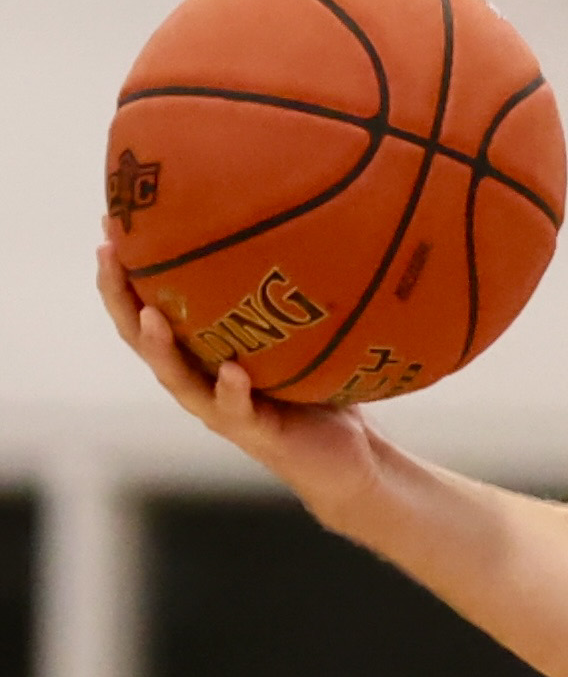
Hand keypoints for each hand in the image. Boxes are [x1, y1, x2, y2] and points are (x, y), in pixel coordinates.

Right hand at [97, 240, 387, 531]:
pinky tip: (233, 371)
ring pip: (178, 379)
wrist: (349, 457)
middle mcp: (201, 381)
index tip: (111, 222)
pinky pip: (239, 412)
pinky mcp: (258, 435)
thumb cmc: (321, 389)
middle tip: (108, 254)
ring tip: (150, 315)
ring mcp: (223, 411)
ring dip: (160, 348)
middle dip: (120, 297)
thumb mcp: (301, 332)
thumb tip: (304, 219)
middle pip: (143, 339)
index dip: (125, 271)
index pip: (149, 308)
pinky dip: (232, 391)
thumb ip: (289, 291)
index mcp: (201, 355)